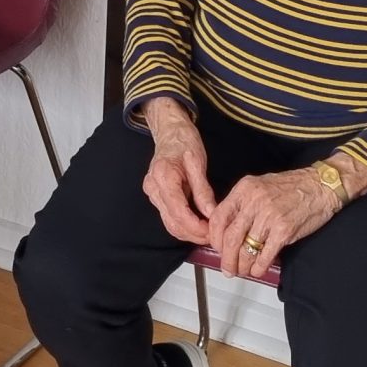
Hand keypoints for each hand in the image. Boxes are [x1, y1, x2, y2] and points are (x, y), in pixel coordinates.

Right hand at [139, 98, 218, 244]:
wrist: (170, 131)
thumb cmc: (184, 141)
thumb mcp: (197, 162)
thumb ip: (203, 190)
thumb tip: (211, 214)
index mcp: (163, 177)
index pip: (178, 212)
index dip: (196, 226)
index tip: (212, 231)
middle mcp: (153, 188)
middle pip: (172, 222)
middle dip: (194, 233)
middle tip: (214, 235)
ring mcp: (152, 193)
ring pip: (170, 223)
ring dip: (189, 232)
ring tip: (209, 232)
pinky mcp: (156, 196)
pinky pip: (169, 216)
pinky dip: (184, 224)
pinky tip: (199, 224)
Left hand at [209, 167, 343, 280]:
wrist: (322, 186)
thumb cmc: (293, 187)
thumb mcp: (261, 185)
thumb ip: (243, 203)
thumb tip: (227, 228)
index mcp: (245, 189)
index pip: (218, 217)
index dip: (215, 238)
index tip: (218, 248)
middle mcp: (254, 201)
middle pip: (230, 238)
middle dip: (227, 259)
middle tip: (228, 268)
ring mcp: (269, 216)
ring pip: (246, 249)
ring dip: (242, 266)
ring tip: (243, 271)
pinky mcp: (284, 230)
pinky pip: (265, 255)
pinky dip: (259, 267)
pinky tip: (258, 269)